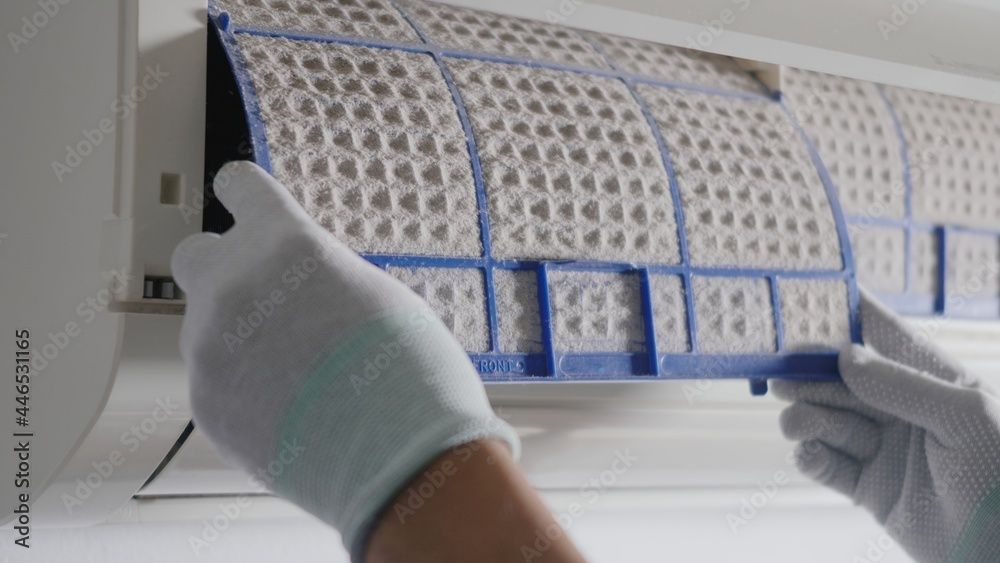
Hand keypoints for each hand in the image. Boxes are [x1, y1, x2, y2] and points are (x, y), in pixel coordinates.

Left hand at [171, 162, 518, 560]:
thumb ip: (319, 274)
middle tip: (262, 296)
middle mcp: (235, 284)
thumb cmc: (409, 370)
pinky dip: (241, 388)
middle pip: (196, 253)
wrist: (401, 455)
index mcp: (286, 242)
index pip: (239, 186)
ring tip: (297, 374)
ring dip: (238, 336)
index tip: (240, 199)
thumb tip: (298, 284)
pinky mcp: (204, 403)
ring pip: (207, 325)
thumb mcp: (376, 294)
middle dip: (224, 267)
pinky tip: (289, 408)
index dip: (244, 194)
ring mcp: (210, 347)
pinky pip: (214, 379)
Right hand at [773, 291, 999, 562]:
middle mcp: (906, 411)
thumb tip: (845, 357)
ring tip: (794, 423)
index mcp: (936, 383)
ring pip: (831, 422)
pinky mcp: (870, 489)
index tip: (809, 293)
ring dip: (807, 418)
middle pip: (845, 382)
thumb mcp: (966, 418)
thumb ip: (902, 384)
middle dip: (812, 377)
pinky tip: (806, 452)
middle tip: (781, 375)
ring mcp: (886, 449)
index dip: (851, 312)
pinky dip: (811, 457)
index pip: (888, 336)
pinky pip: (829, 466)